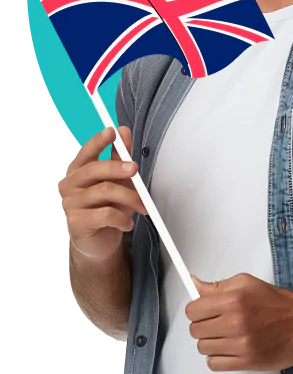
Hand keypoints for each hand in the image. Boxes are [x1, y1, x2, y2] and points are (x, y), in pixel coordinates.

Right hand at [58, 126, 147, 261]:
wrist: (99, 242)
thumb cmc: (107, 207)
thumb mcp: (117, 180)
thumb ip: (119, 157)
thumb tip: (123, 132)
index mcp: (79, 170)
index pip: (86, 152)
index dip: (99, 141)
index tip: (112, 132)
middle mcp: (71, 185)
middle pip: (95, 169)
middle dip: (118, 167)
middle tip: (135, 169)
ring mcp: (71, 204)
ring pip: (105, 191)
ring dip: (129, 198)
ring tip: (141, 206)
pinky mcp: (77, 222)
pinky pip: (106, 215)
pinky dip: (123, 218)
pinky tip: (127, 223)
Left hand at [186, 273, 292, 371]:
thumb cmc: (276, 302)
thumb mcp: (245, 283)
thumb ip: (217, 286)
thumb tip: (194, 284)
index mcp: (234, 299)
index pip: (193, 310)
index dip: (196, 310)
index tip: (201, 311)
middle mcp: (236, 322)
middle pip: (195, 330)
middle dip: (203, 325)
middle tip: (215, 322)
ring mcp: (241, 344)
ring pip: (203, 348)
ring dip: (211, 342)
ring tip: (225, 335)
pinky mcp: (246, 362)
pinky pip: (214, 364)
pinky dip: (218, 358)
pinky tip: (228, 348)